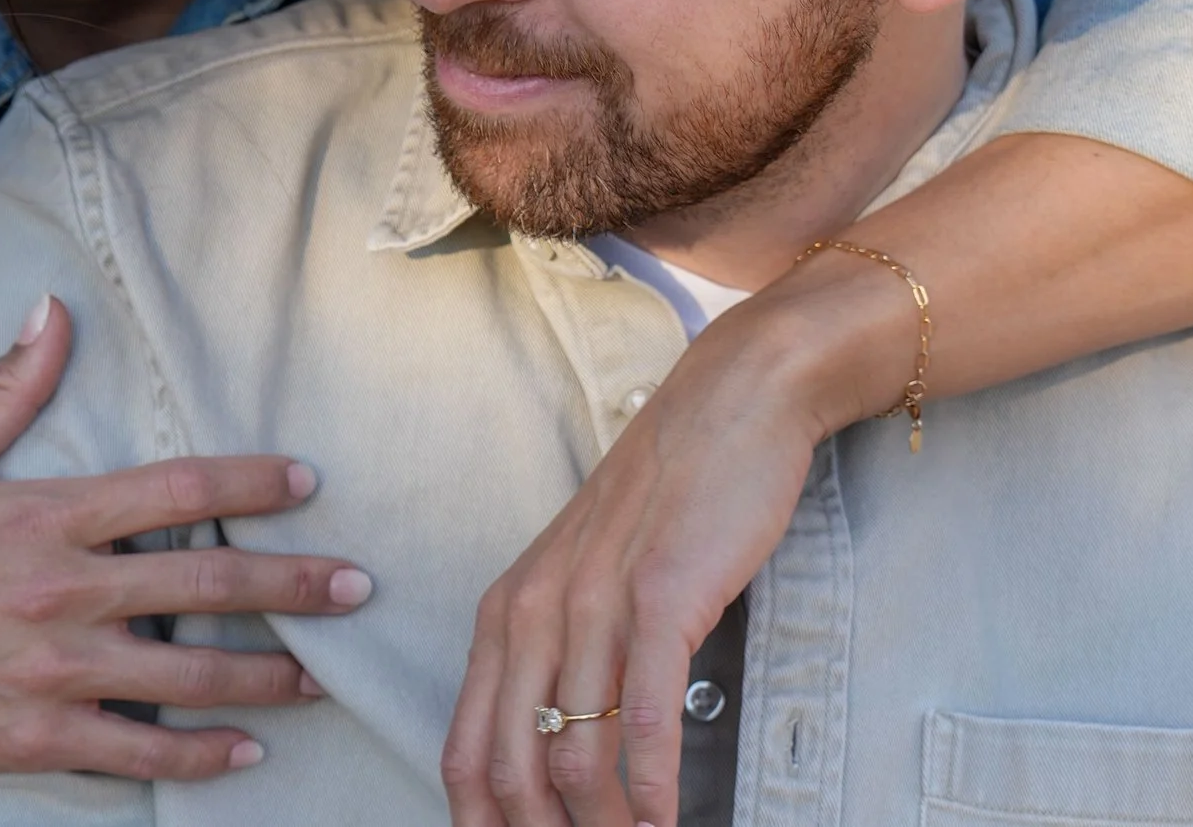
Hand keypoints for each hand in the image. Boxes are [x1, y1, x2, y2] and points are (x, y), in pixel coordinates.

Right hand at [0, 297, 370, 826]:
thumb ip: (3, 389)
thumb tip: (53, 312)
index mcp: (43, 518)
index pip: (171, 490)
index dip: (248, 482)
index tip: (306, 480)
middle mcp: (62, 595)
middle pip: (203, 584)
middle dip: (292, 586)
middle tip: (356, 588)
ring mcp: (53, 673)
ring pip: (186, 675)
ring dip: (265, 677)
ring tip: (323, 675)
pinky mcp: (35, 737)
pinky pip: (135, 754)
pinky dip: (196, 757)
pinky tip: (244, 755)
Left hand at [442, 269, 897, 826]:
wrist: (728, 407)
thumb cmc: (663, 500)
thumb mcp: (581, 578)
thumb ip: (557, 657)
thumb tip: (554, 759)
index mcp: (505, 614)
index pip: (465, 754)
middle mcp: (534, 612)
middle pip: (509, 771)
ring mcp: (594, 604)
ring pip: (574, 758)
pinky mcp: (662, 598)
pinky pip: (647, 716)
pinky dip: (656, 787)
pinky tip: (667, 822)